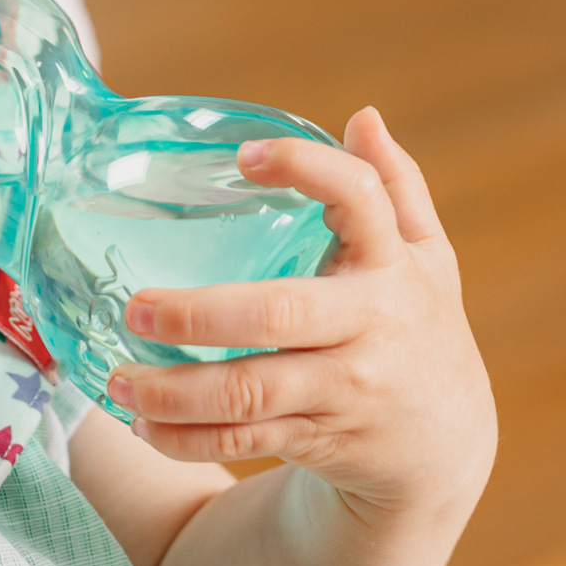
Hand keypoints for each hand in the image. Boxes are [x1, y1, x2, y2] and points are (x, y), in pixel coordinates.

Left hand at [107, 108, 495, 528]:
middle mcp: (371, 327)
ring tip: (118, 377)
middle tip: (134, 305)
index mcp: (393, 266)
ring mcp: (346, 391)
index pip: (361, 202)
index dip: (307, 170)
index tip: (245, 155)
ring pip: (251, 392)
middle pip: (279, 315)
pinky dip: (189, 439)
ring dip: (176, 391)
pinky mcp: (322, 440)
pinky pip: (246, 440)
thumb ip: (395, 187)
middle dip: (200, 313)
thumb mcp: (425, 257)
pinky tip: (143, 424)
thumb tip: (364, 116)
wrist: (447, 449)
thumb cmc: (417, 325)